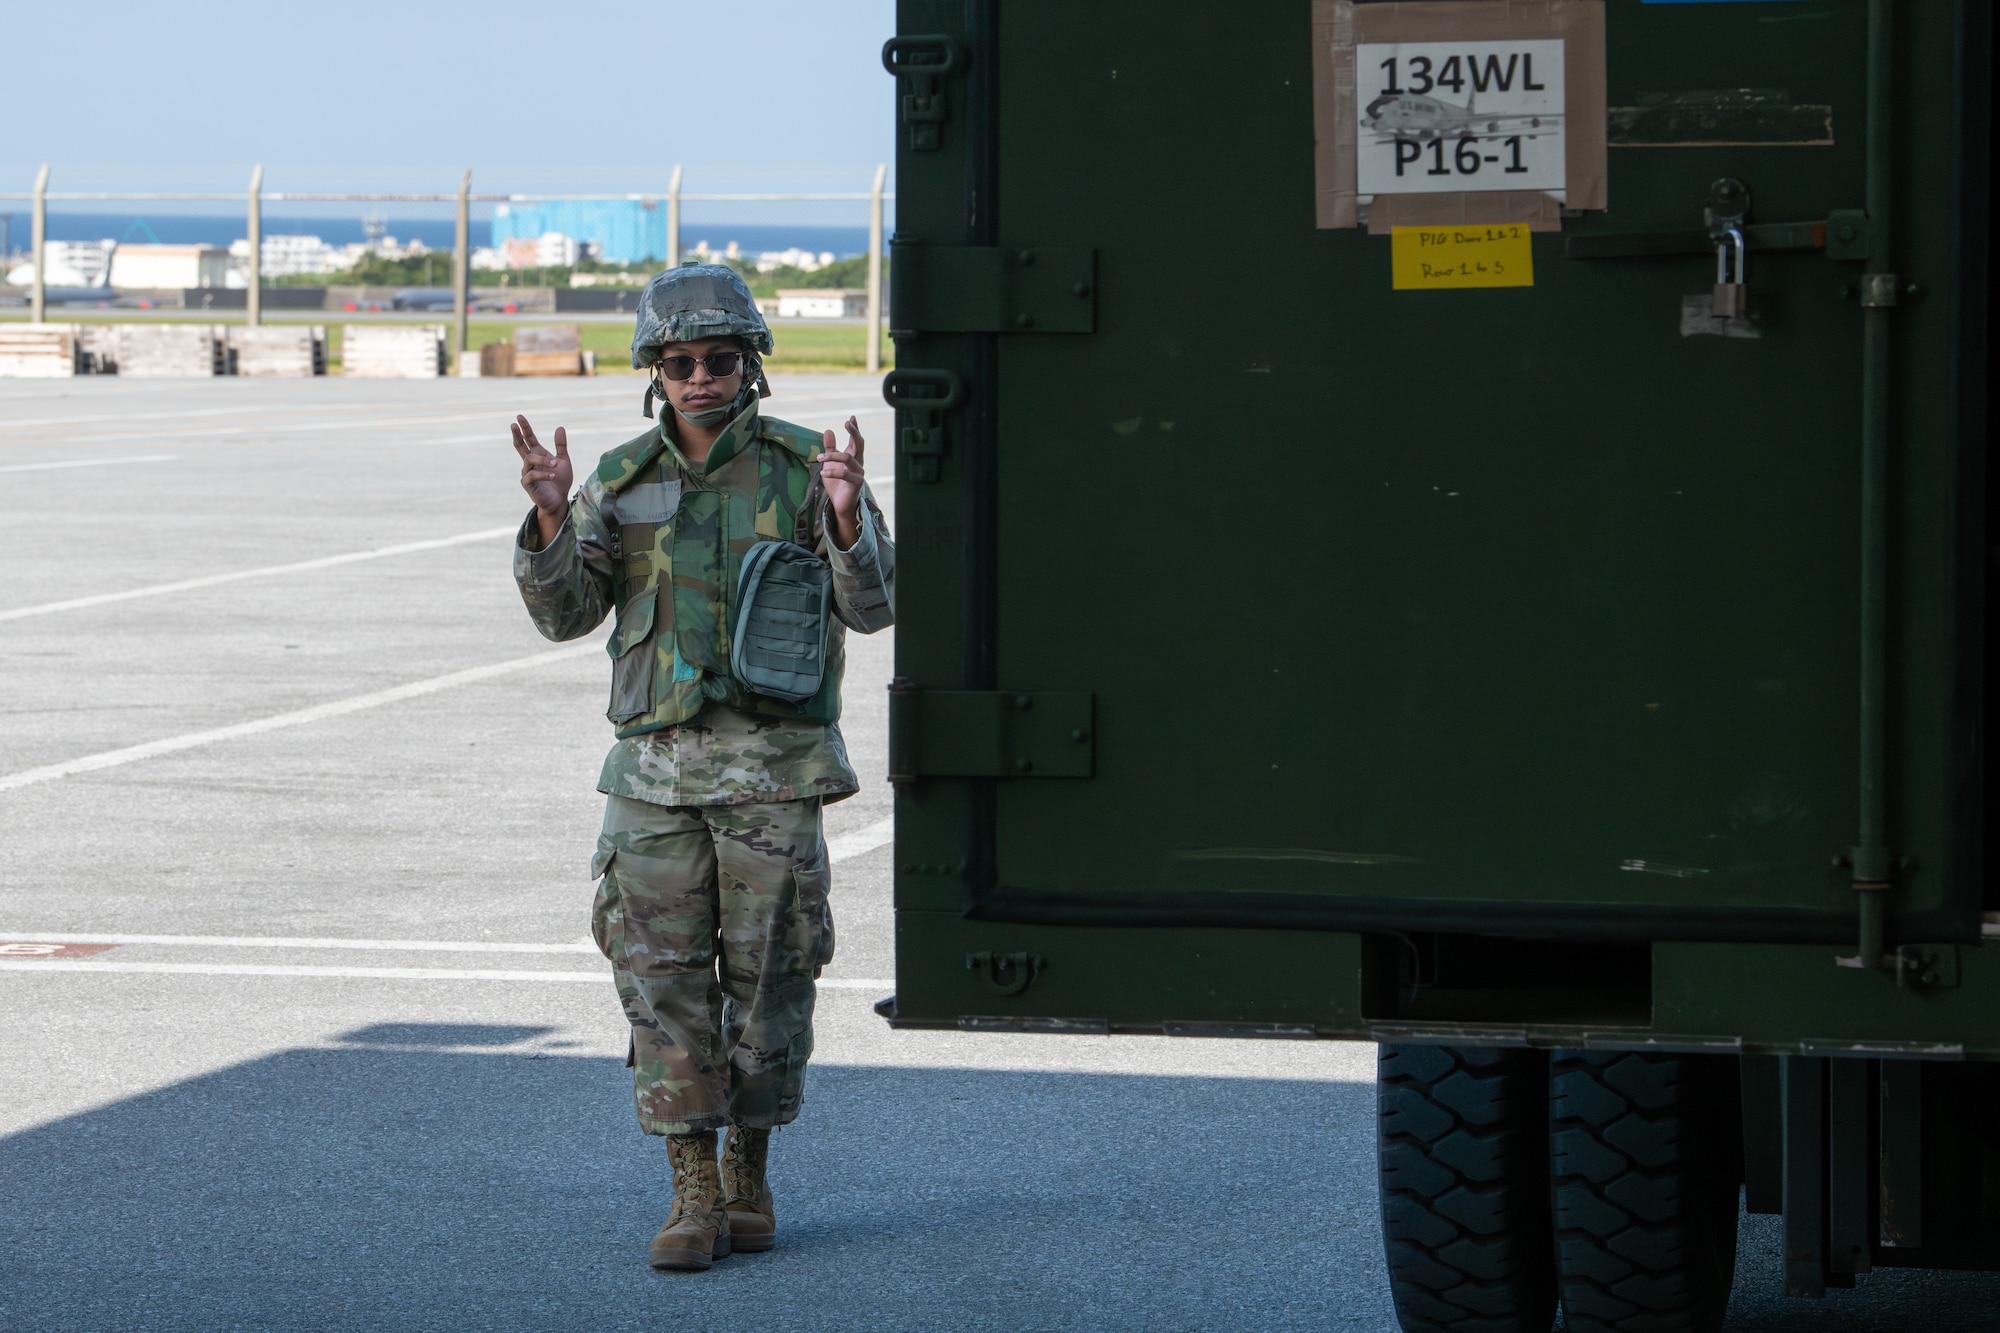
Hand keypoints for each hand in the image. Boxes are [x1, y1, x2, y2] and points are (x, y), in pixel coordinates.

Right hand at [511, 415, 571, 546]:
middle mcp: (529, 462)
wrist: (560, 500)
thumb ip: (560, 445)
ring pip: (529, 460)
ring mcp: (527, 473)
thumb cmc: (560, 481)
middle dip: (517, 435)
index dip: (524, 428)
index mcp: (537, 454)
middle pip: (519, 446)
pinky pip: (532, 476)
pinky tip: (553, 475)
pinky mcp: (528, 484)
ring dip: (543, 460)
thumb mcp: (563, 460)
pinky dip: (543, 474)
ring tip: (555, 464)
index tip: (519, 417)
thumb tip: (560, 427)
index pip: (529, 438)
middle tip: (514, 424)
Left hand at [816, 416, 865, 550]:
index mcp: (853, 457)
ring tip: (819, 459)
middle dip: (854, 432)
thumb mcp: (829, 464)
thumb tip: (828, 430)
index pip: (855, 440)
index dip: (855, 428)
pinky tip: (823, 473)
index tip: (852, 417)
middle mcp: (858, 463)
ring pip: (848, 457)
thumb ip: (829, 449)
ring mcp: (859, 472)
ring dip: (832, 456)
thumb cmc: (836, 484)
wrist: (840, 504)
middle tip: (847, 423)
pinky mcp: (856, 482)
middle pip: (859, 444)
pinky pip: (845, 473)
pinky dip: (833, 472)